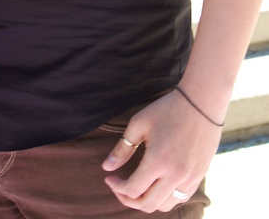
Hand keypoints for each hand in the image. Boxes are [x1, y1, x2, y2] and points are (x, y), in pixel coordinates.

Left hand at [102, 90, 221, 211]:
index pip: (133, 189)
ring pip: (164, 206)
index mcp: (158, 161)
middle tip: (118, 187)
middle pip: (147, 204)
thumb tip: (107, 168)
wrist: (201, 103)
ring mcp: (190, 178)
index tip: (109, 178)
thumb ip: (123, 148)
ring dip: (147, 201)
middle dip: (128, 199)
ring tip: (136, 187)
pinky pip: (179, 199)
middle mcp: (175, 175)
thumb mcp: (139, 123)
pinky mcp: (198, 177)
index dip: (117, 188)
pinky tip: (155, 184)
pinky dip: (164, 198)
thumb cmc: (167, 109)